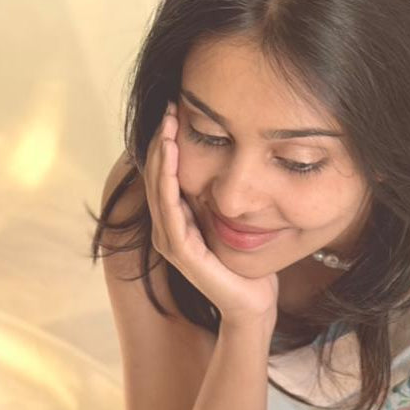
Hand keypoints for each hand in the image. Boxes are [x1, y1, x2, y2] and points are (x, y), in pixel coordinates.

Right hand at [143, 101, 278, 328]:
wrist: (253, 302)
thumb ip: (216, 196)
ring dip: (163, 154)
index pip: (164, 173)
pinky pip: (170, 209)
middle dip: (162, 139)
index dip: (167, 142)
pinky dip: (169, 180)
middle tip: (169, 106)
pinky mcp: (181, 252)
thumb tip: (223, 157)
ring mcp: (171, 241)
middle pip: (156, 175)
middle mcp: (167, 228)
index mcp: (176, 220)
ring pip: (159, 187)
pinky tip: (174, 155)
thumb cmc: (245, 264)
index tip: (175, 109)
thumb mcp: (229, 220)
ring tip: (169, 124)